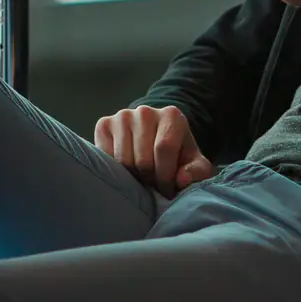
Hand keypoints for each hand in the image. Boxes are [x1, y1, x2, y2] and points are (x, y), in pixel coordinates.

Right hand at [94, 104, 214, 197]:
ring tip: (141, 178)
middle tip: (153, 186)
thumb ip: (196, 172)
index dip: (165, 176)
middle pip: (143, 158)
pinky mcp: (104, 124)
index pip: (164, 148)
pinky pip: (106, 156)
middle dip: (149, 180)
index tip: (167, 190)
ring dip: (132, 177)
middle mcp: (145, 111)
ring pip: (124, 160)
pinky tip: (125, 169)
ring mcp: (122, 116)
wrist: (153, 138)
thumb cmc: (176, 155)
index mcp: (172, 115)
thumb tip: (181, 179)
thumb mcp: (195, 164)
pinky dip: (115, 170)